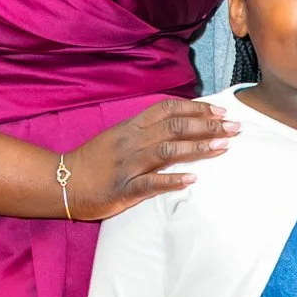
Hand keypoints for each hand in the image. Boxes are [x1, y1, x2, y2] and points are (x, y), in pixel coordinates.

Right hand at [62, 98, 238, 221]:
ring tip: (223, 146)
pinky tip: (192, 179)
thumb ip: (145, 131)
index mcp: (131, 127)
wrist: (61, 182)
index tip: (220, 110)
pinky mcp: (123, 188)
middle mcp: (132, 141)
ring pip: (167, 151)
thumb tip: (177, 126)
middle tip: (234, 127)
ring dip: (197, 147)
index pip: (168, 109)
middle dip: (207, 125)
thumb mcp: (118, 137)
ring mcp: (128, 164)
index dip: (195, 108)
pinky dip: (172, 180)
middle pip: (174, 128)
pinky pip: (150, 183)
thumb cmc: (93, 161)